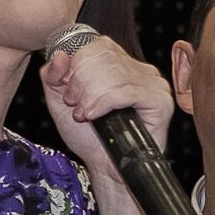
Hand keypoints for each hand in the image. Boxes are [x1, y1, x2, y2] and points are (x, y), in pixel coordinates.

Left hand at [40, 36, 173, 169]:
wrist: (104, 168)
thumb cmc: (88, 137)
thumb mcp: (60, 102)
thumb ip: (53, 76)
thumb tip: (58, 55)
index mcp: (121, 64)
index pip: (99, 45)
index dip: (78, 64)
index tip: (68, 90)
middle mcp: (141, 70)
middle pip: (106, 57)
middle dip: (81, 82)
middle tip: (74, 104)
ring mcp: (154, 84)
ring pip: (115, 73)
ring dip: (90, 95)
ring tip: (84, 114)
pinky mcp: (161, 101)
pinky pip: (128, 91)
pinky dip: (104, 102)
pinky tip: (94, 116)